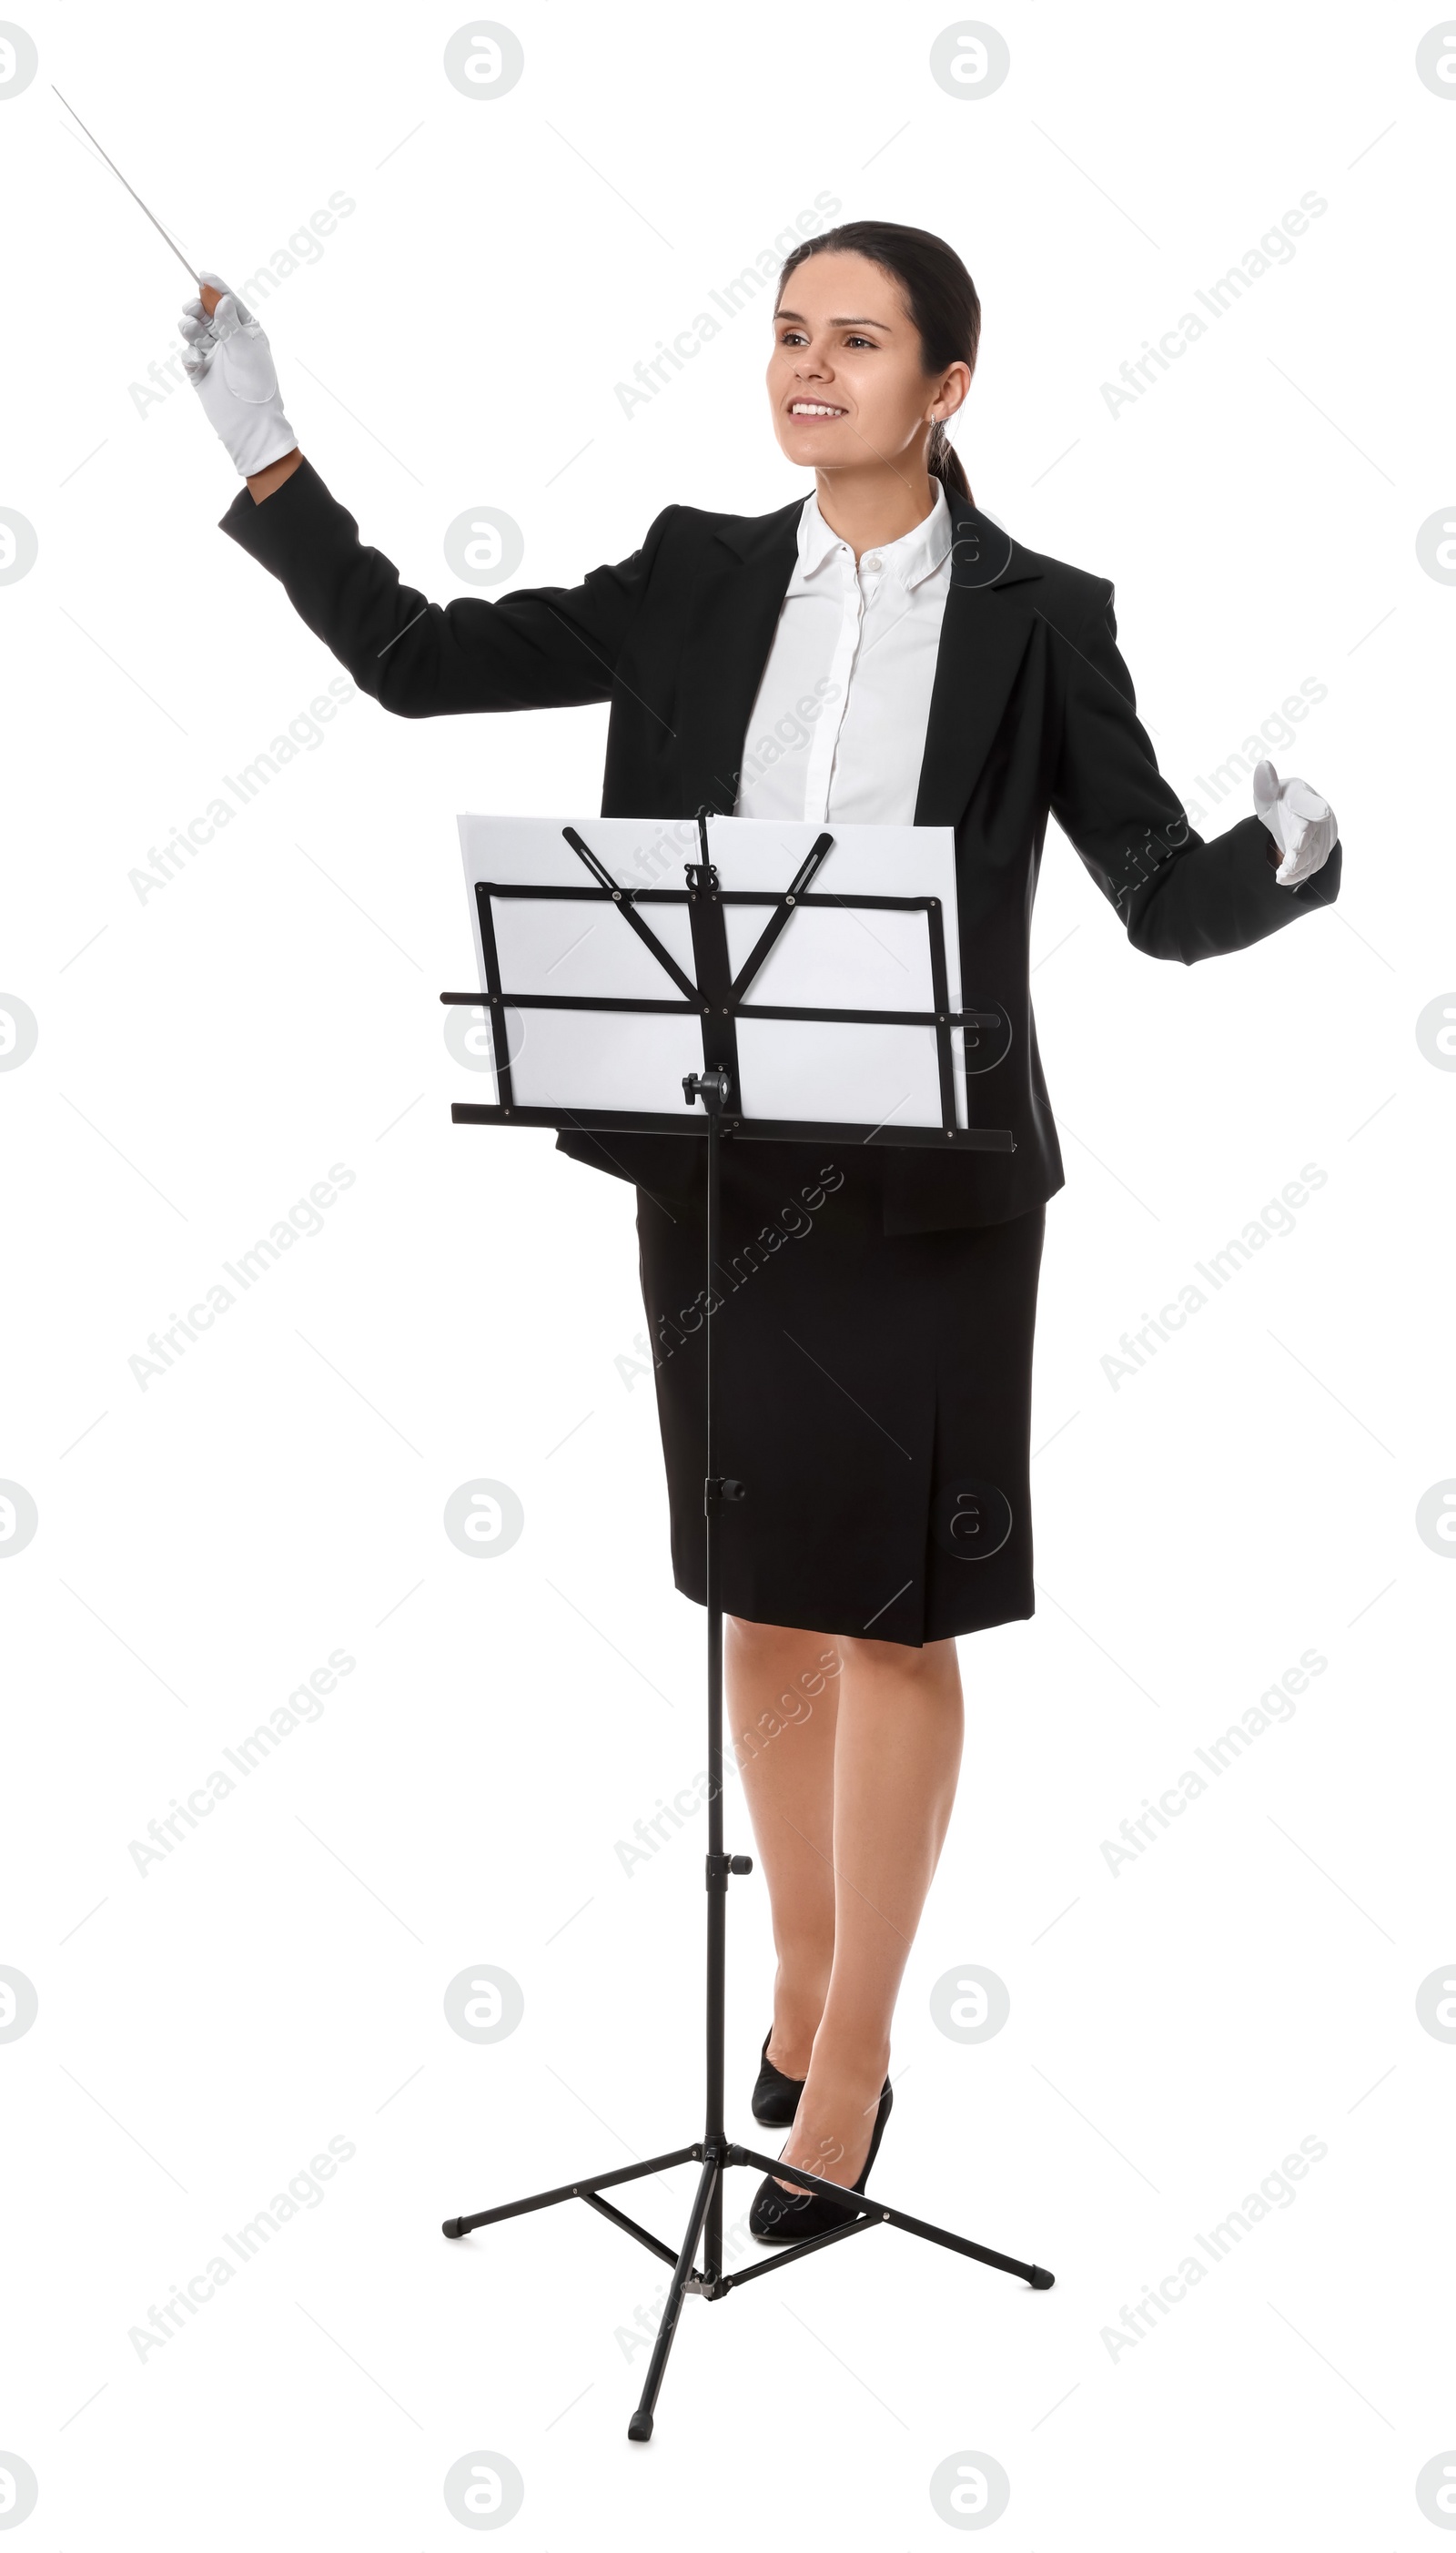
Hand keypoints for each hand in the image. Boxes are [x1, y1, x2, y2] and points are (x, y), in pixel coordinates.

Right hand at [177, 271, 297, 477]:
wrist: (250, 425)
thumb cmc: (257, 387)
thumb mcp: (247, 350)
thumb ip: (231, 324)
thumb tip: (222, 299)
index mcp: (247, 330)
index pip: (228, 302)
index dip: (215, 287)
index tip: (202, 275)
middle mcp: (229, 339)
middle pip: (205, 311)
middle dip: (196, 307)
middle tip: (192, 309)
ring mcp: (213, 354)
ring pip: (193, 329)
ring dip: (189, 328)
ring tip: (194, 336)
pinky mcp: (200, 371)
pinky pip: (188, 353)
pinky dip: (189, 355)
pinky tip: (196, 362)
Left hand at [1252, 759, 1337, 886]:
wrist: (1291, 820)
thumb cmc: (1277, 804)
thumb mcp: (1266, 795)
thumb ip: (1264, 785)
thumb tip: (1263, 765)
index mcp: (1302, 795)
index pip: (1309, 803)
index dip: (1314, 810)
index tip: (1322, 815)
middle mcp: (1319, 813)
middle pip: (1312, 831)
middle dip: (1303, 845)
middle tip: (1291, 859)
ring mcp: (1323, 832)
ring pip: (1314, 850)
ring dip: (1299, 864)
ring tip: (1282, 874)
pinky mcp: (1323, 849)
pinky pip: (1313, 863)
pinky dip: (1299, 872)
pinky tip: (1284, 877)